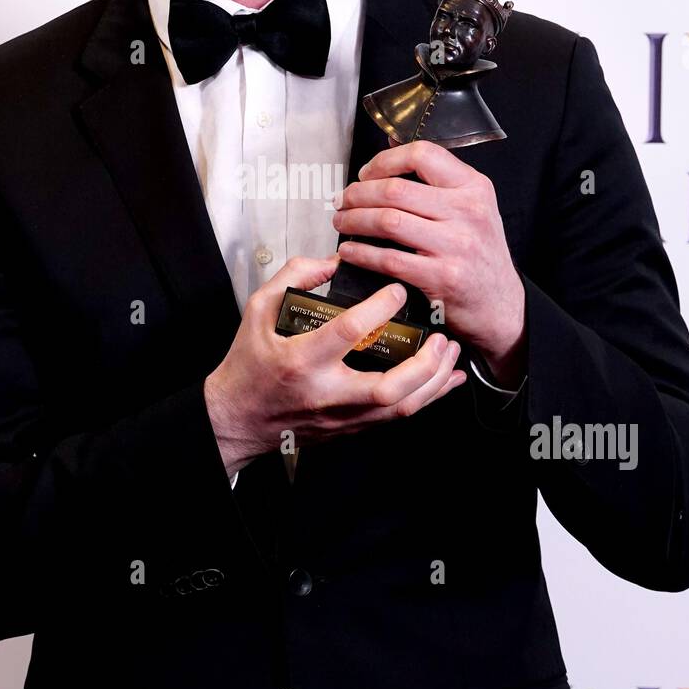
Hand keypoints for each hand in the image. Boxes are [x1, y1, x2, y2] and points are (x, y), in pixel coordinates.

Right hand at [203, 253, 466, 477]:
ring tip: (451, 353)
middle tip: (441, 336)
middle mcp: (326, 394)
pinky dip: (427, 397)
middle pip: (388, 387)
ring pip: (400, 408)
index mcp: (301, 360)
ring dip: (434, 383)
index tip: (397, 291)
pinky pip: (398, 416)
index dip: (379, 309)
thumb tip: (332, 262)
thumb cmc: (248, 365)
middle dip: (424, 364)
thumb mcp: (257, 309)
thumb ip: (293, 277)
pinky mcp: (351, 426)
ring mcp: (341, 416)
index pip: (348, 333)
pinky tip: (445, 379)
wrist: (237, 418)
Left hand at [331, 141, 525, 387]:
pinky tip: (349, 251)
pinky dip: (361, 253)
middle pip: (395, 190)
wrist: (501, 305)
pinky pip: (389, 259)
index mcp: (474, 187)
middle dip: (358, 194)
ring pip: (388, 221)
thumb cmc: (480, 254)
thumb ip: (438, 181)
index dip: (384, 161)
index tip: (366, 173)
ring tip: (341, 222)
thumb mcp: (474, 208)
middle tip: (342, 201)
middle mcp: (468, 211)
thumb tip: (391, 147)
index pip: (422, 155)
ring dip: (354, 220)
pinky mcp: (442, 276)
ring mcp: (456, 244)